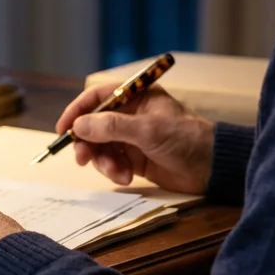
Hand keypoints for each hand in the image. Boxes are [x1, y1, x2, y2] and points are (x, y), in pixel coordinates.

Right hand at [56, 83, 214, 194]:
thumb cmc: (186, 139)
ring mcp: (131, 138)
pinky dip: (113, 171)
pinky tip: (126, 178)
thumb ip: (113, 127)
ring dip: (103, 162)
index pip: (97, 97)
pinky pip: (112, 163)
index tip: (63, 129)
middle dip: (87, 143)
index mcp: (136, 96)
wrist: (212, 168)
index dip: (77, 111)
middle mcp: (130, 115)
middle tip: (83, 159)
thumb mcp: (148, 130)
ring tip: (118, 173)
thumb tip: (79, 125)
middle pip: (94, 125)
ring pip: (101, 147)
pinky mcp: (134, 159)